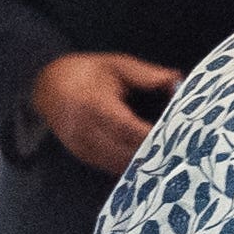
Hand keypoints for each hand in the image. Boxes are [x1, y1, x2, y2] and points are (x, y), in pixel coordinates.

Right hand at [32, 52, 179, 176]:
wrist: (47, 86)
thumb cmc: (88, 73)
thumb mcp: (117, 65)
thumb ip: (148, 75)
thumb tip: (178, 82)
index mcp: (93, 106)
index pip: (128, 129)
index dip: (154, 136)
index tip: (181, 138)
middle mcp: (85, 131)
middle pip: (127, 151)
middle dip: (157, 152)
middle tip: (187, 151)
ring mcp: (83, 147)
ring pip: (123, 165)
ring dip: (148, 163)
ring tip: (175, 157)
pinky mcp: (85, 157)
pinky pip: (115, 167)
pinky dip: (136, 165)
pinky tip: (155, 160)